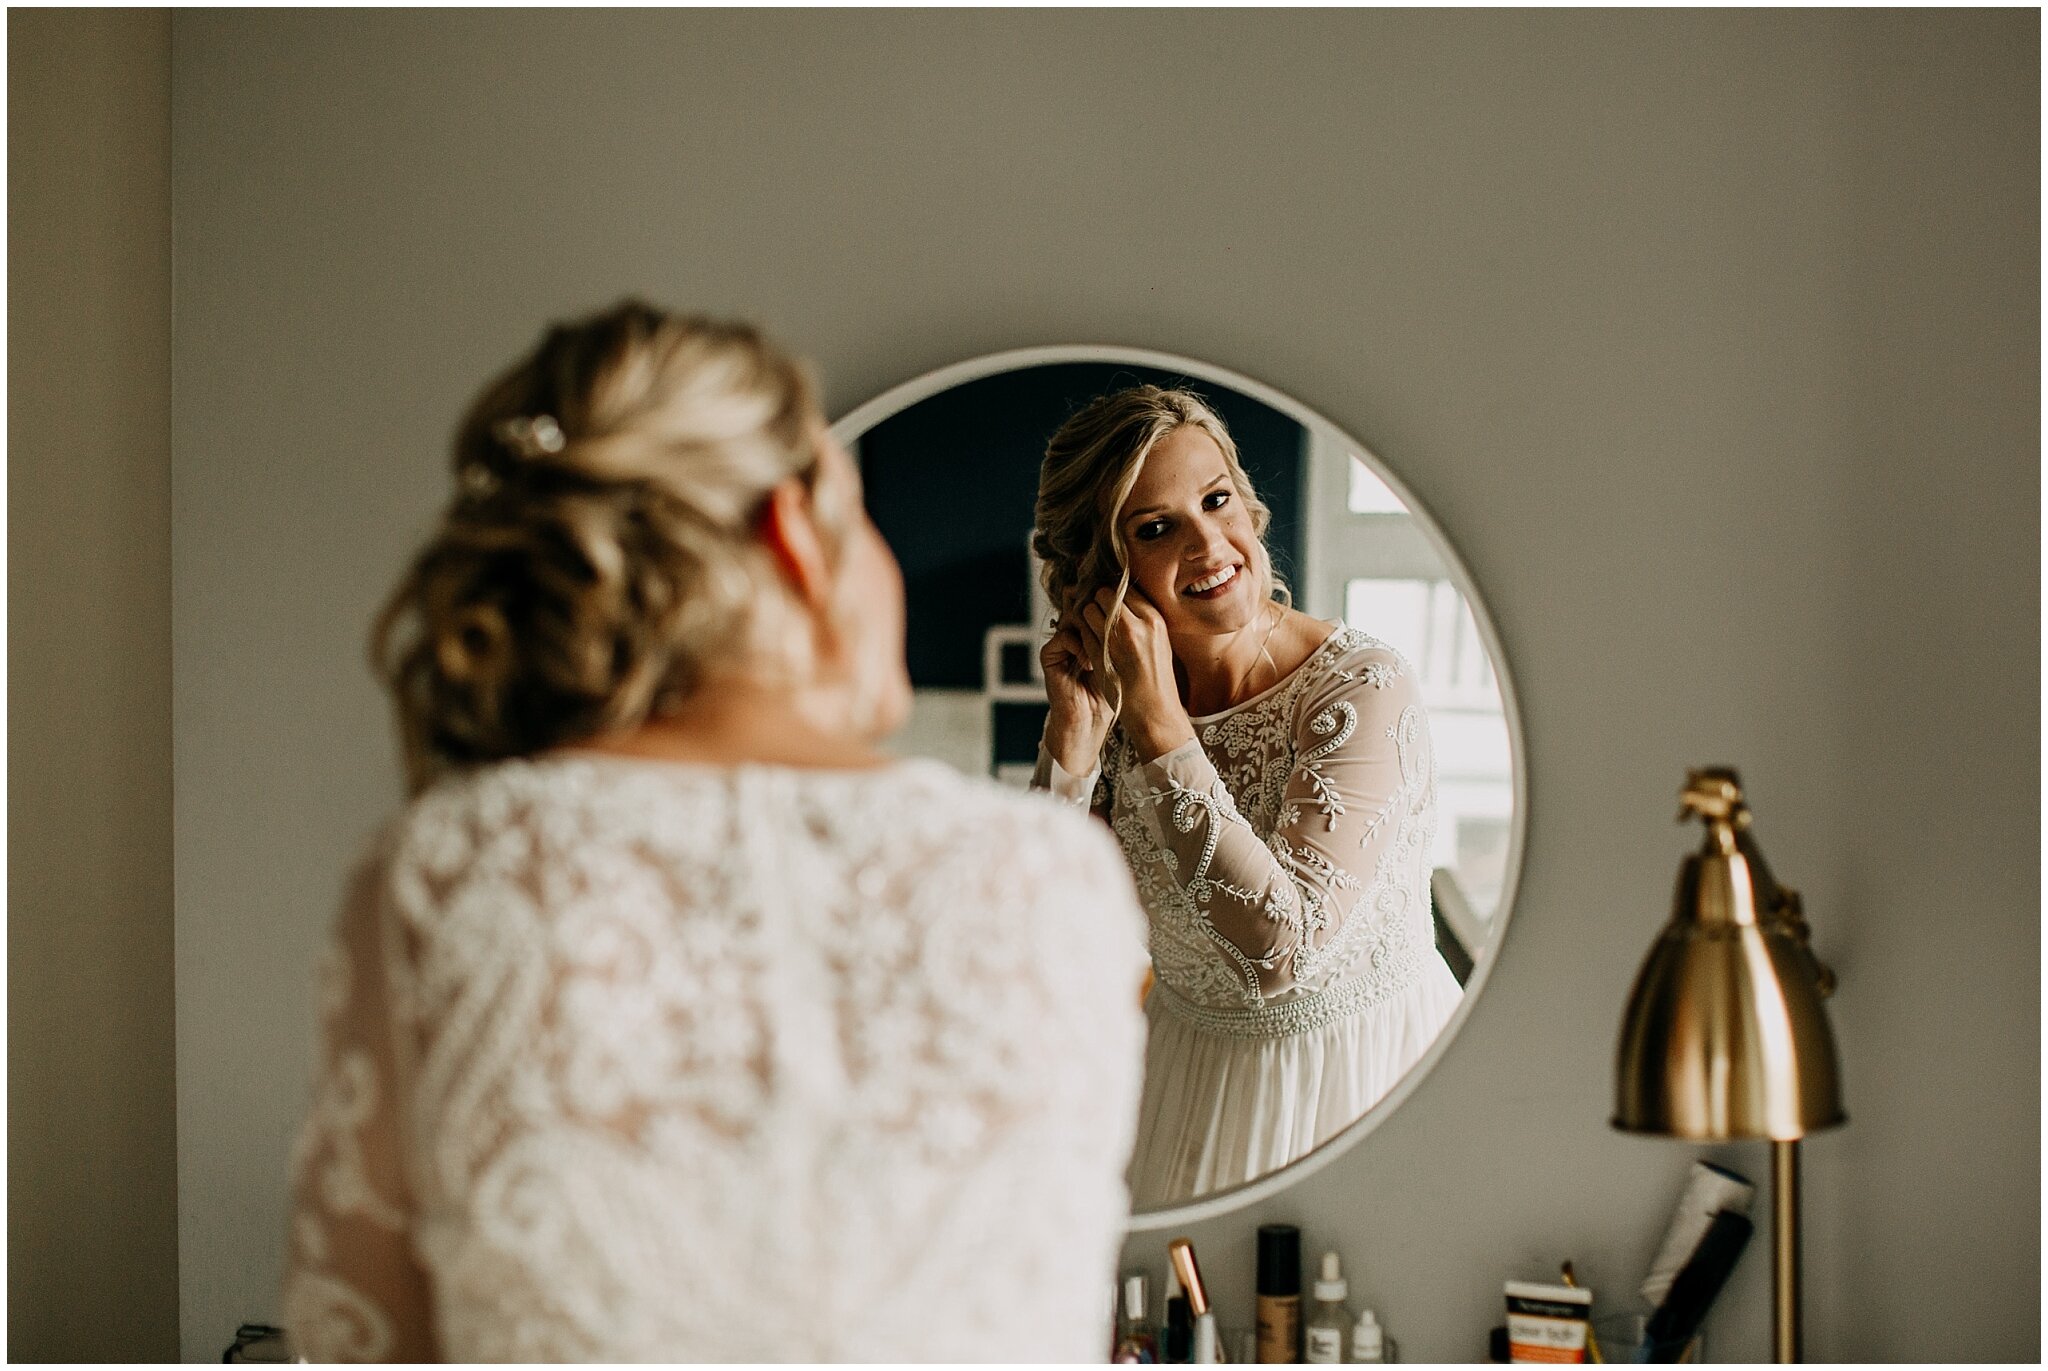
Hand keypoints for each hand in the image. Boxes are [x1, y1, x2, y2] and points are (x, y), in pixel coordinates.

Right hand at [1039, 611, 1114, 776]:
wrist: (1091, 721)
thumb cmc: (1112, 693)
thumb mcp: (1122, 659)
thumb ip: (1120, 635)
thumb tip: (1128, 606)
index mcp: (1091, 631)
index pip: (1098, 604)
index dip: (1110, 608)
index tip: (1125, 619)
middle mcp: (1074, 633)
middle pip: (1086, 606)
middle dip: (1101, 618)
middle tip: (1115, 634)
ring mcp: (1061, 643)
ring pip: (1075, 618)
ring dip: (1091, 633)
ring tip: (1103, 653)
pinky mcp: (1049, 655)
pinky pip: (1064, 637)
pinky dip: (1079, 647)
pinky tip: (1089, 664)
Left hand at [1080, 586, 1194, 761]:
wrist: (1155, 711)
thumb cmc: (1158, 678)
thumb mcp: (1160, 641)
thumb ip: (1143, 619)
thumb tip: (1123, 598)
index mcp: (1154, 620)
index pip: (1126, 588)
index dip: (1116, 594)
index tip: (1112, 602)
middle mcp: (1134, 626)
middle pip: (1105, 594)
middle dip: (1099, 602)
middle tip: (1101, 615)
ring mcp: (1114, 640)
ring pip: (1089, 610)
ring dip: (1088, 617)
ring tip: (1096, 630)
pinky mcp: (1098, 655)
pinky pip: (1082, 632)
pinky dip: (1084, 635)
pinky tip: (1092, 646)